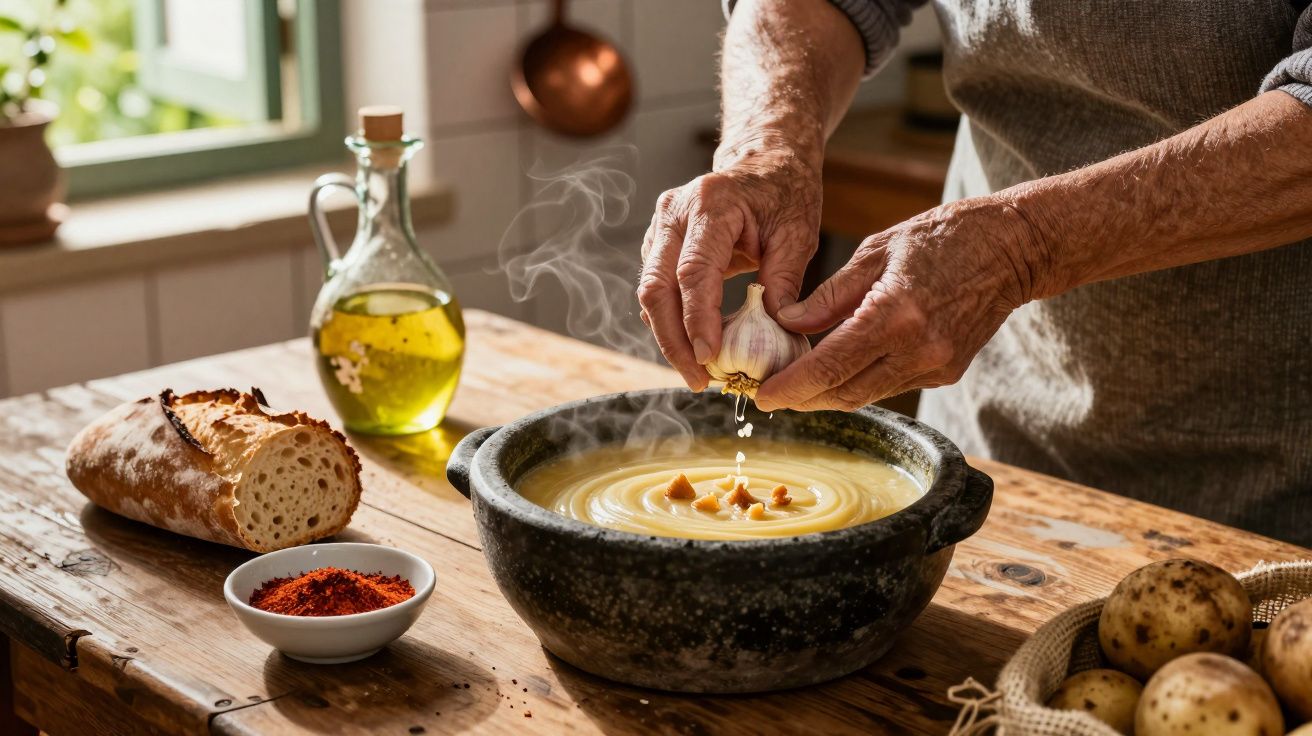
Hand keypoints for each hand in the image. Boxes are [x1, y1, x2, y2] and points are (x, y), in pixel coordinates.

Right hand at [636, 149, 821, 390]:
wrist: (763, 162)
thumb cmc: (784, 194)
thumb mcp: (798, 233)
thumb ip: (786, 278)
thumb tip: (777, 326)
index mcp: (711, 205)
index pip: (692, 272)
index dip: (697, 320)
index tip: (709, 359)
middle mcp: (675, 213)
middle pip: (656, 288)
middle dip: (673, 341)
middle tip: (698, 380)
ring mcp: (660, 227)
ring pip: (649, 294)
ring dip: (669, 338)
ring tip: (698, 373)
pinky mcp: (658, 243)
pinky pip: (656, 290)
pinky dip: (670, 323)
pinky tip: (694, 348)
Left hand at [754, 196, 1047, 411]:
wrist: (1013, 249)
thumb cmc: (943, 237)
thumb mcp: (877, 251)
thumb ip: (830, 295)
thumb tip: (789, 322)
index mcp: (895, 315)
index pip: (829, 367)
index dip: (791, 387)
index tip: (761, 395)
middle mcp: (918, 350)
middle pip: (844, 393)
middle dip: (802, 399)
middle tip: (769, 394)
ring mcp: (936, 366)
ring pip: (866, 395)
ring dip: (828, 394)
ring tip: (796, 384)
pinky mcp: (946, 372)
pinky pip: (890, 385)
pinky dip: (859, 381)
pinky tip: (839, 369)